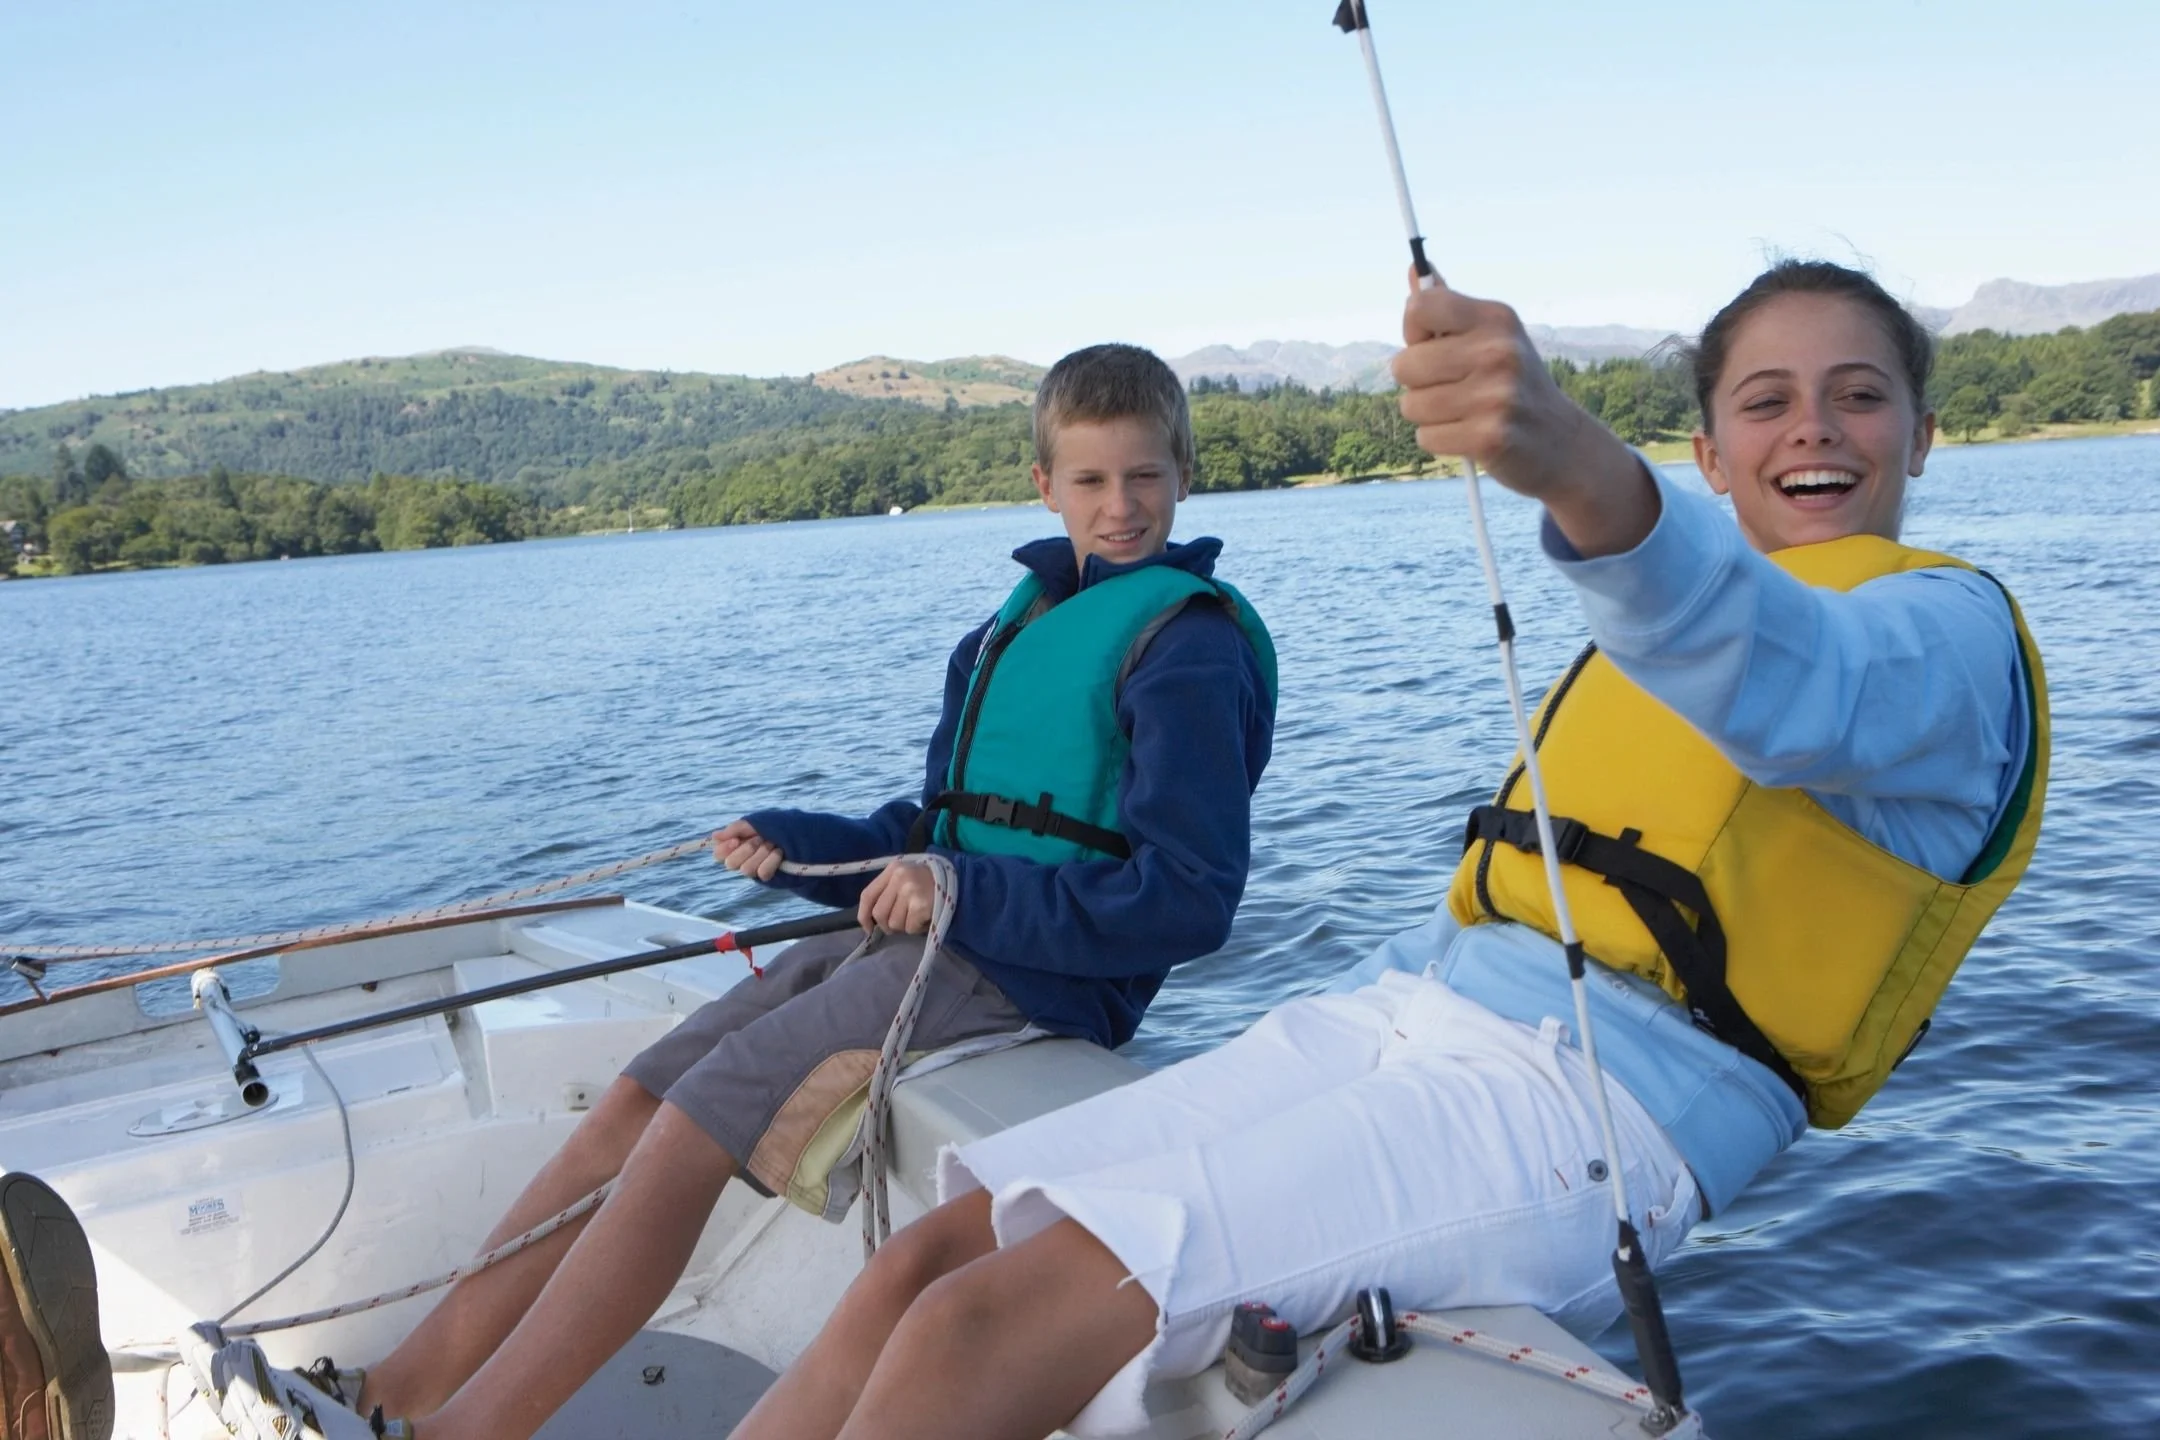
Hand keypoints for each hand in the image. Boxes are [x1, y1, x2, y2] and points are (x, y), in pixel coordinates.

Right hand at [713, 819, 784, 882]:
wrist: (803, 833)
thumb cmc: (779, 825)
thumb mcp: (757, 822)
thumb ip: (736, 828)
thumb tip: (714, 836)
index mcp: (736, 845)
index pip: (718, 853)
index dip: (725, 848)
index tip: (736, 840)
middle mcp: (743, 858)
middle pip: (730, 864)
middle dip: (747, 849)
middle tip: (760, 839)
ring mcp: (755, 868)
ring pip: (746, 869)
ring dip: (761, 853)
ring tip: (772, 844)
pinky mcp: (767, 877)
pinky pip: (762, 873)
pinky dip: (771, 861)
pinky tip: (779, 853)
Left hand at [857, 860, 937, 934]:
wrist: (960, 881)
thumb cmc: (928, 882)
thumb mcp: (905, 877)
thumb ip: (888, 892)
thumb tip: (871, 921)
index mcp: (892, 869)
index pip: (867, 895)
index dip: (864, 915)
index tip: (868, 928)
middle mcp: (899, 878)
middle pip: (879, 913)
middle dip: (887, 925)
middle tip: (899, 924)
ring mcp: (910, 891)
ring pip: (894, 923)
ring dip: (904, 926)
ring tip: (916, 917)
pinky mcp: (921, 905)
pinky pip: (910, 927)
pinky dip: (917, 928)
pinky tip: (925, 918)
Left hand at [1393, 274, 1656, 555]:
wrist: (1561, 442)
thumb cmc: (1511, 383)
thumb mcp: (1492, 337)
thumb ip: (1448, 308)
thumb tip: (1414, 269)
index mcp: (1497, 318)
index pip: (1419, 307)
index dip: (1414, 332)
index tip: (1434, 345)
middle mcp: (1499, 352)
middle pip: (1404, 365)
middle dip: (1417, 382)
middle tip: (1452, 387)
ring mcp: (1497, 396)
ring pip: (1411, 405)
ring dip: (1427, 415)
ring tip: (1462, 412)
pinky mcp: (1490, 437)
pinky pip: (1426, 437)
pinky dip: (1440, 440)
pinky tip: (1469, 435)